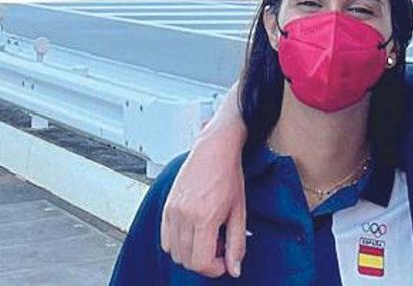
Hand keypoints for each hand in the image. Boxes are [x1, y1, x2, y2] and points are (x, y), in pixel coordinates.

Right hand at [161, 92, 247, 277]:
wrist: (215, 149)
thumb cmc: (229, 175)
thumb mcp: (239, 211)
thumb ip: (237, 243)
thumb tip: (235, 270)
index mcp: (204, 217)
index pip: (201, 262)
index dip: (215, 269)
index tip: (225, 262)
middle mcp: (183, 215)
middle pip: (187, 260)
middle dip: (205, 261)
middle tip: (220, 247)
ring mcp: (171, 211)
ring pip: (175, 252)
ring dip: (192, 253)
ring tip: (210, 236)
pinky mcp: (166, 206)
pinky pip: (166, 239)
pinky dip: (179, 243)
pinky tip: (196, 230)